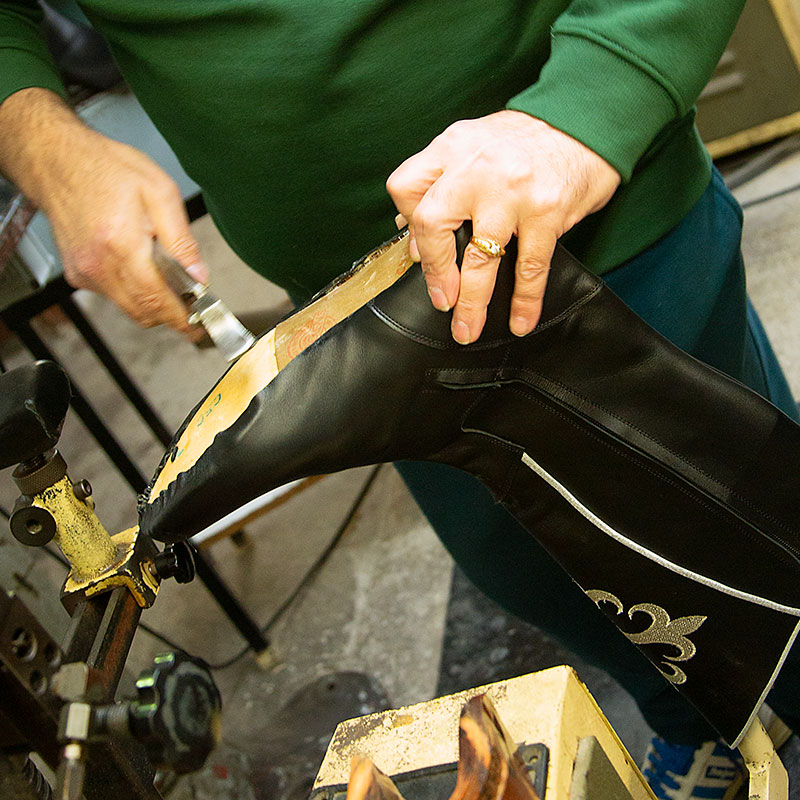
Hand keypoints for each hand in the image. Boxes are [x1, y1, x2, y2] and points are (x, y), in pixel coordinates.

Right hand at [0, 89, 205, 336]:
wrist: (59, 160)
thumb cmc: (109, 169)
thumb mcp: (160, 193)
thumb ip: (182, 241)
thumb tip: (199, 277)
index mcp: (122, 245)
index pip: (157, 301)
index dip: (182, 320)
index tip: (199, 329)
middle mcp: (100, 266)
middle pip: (144, 313)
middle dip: (171, 313)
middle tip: (190, 301)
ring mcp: (85, 273)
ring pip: (129, 308)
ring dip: (152, 301)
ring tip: (164, 272)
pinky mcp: (78, 274)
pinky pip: (113, 295)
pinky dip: (132, 290)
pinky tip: (137, 263)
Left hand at [386, 110, 619, 343]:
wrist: (588, 117)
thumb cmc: (530, 136)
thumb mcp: (476, 142)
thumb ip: (445, 179)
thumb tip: (412, 230)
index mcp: (452, 147)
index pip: (406, 188)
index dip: (407, 225)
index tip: (418, 251)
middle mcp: (475, 166)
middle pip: (432, 223)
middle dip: (433, 271)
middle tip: (441, 300)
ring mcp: (511, 191)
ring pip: (478, 257)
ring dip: (471, 302)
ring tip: (468, 329)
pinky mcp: (546, 211)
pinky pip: (529, 267)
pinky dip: (524, 301)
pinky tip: (521, 321)